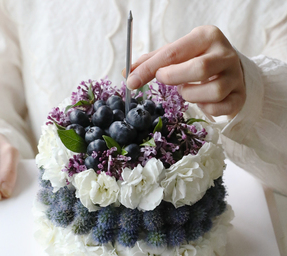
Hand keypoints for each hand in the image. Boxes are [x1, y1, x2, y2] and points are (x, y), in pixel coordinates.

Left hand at [124, 25, 245, 117]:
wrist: (231, 70)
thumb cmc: (198, 60)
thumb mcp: (178, 54)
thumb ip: (153, 61)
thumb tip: (128, 73)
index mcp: (207, 36)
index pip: (174, 52)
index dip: (149, 69)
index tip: (131, 82)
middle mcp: (225, 54)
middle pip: (200, 69)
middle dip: (175, 79)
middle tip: (164, 81)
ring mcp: (235, 76)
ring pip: (212, 91)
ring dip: (191, 95)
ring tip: (186, 89)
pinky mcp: (239, 96)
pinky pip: (219, 108)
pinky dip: (205, 108)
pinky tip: (202, 100)